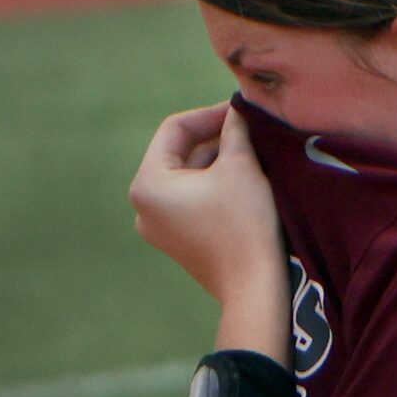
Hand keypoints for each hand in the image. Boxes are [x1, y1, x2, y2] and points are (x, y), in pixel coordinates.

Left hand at [128, 104, 287, 307]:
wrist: (254, 286)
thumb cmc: (244, 224)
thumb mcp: (239, 166)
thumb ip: (234, 130)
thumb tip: (235, 110)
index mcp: (147, 184)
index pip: (175, 129)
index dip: (209, 114)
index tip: (240, 109)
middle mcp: (143, 206)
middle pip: (178, 154)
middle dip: (213, 138)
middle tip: (249, 128)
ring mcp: (158, 227)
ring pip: (186, 177)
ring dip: (216, 160)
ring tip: (250, 150)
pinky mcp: (177, 240)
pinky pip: (191, 200)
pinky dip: (212, 184)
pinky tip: (242, 177)